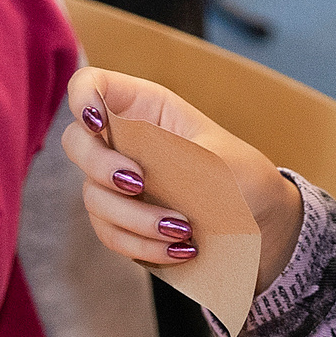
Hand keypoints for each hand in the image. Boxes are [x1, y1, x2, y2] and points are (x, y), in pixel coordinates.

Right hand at [62, 69, 305, 292]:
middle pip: (76, 143)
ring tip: (183, 230)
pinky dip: (140, 244)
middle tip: (138, 183)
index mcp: (146, 108)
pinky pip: (110, 233)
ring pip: (93, 197)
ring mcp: (117, 183)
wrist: (259, 222)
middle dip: (101, 166)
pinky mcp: (121, 222)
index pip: (92, 86)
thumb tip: (137, 173)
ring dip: (134, 217)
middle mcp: (124, 142)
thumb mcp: (219, 159)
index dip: (82, 98)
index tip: (98, 124)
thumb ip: (174, 159)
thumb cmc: (243, 176)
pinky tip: (179, 250)